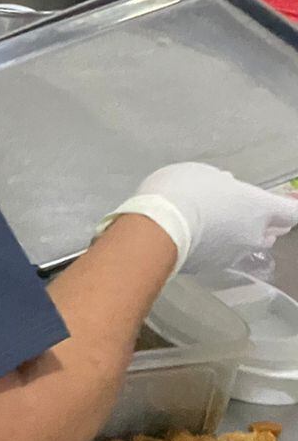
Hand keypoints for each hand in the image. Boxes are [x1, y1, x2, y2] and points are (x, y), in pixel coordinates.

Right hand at [104, 163, 297, 275]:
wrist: (157, 228)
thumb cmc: (183, 190)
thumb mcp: (202, 173)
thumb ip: (221, 183)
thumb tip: (227, 189)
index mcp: (258, 207)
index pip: (292, 211)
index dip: (292, 205)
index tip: (289, 201)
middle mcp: (254, 234)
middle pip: (273, 231)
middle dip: (268, 223)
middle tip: (255, 213)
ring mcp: (234, 254)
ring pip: (248, 244)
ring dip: (242, 236)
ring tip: (226, 227)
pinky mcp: (213, 267)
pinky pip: (222, 254)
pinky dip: (216, 246)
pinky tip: (200, 238)